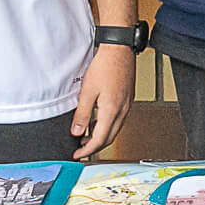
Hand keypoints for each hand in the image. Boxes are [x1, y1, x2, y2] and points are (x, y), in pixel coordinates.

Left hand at [70, 44, 134, 158]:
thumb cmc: (105, 66)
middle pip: (109, 138)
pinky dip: (107, 126)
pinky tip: (98, 122)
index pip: (100, 139)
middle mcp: (122, 110)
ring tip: (86, 137)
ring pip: (115, 130)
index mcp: (112, 110)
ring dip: (101, 137)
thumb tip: (77, 132)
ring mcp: (127, 105)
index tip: (77, 155)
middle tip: (81, 150)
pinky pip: (118, 120)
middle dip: (94, 147)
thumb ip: (82, 114)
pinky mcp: (128, 100)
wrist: (120, 50)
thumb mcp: (87, 91)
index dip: (87, 150)